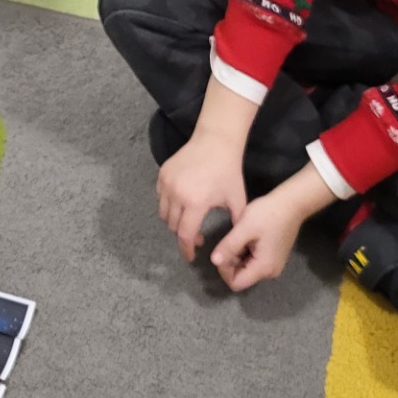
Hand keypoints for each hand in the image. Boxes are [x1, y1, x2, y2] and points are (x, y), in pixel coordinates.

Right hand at [158, 135, 249, 262]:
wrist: (215, 140)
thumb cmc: (229, 170)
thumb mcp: (237, 199)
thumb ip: (236, 223)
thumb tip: (236, 244)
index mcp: (195, 203)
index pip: (185, 234)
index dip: (187, 249)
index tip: (191, 257)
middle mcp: (177, 194)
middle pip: (172, 226)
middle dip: (183, 235)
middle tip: (195, 236)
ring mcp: (167, 183)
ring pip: (163, 213)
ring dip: (173, 221)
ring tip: (187, 221)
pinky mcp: (162, 174)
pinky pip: (160, 197)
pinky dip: (167, 205)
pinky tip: (181, 204)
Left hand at [211, 163, 335, 291]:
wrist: (292, 203)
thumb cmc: (268, 214)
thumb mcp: (244, 228)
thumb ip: (229, 246)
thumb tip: (214, 261)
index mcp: (263, 268)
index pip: (236, 283)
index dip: (224, 270)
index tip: (223, 251)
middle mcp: (270, 272)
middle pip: (241, 277)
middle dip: (231, 262)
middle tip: (231, 240)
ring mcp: (273, 265)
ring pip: (246, 268)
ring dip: (238, 255)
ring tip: (240, 236)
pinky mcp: (274, 256)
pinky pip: (254, 261)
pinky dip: (246, 252)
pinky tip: (247, 236)